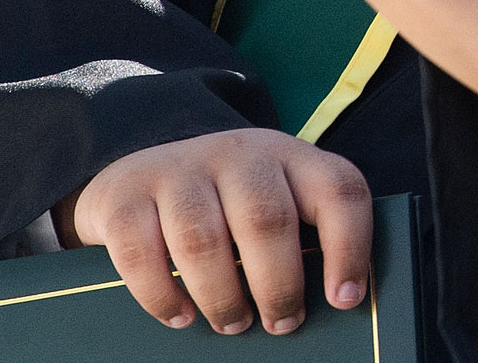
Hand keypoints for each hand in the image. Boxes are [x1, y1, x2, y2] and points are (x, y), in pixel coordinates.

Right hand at [64, 129, 371, 333]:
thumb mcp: (271, 200)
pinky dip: (162, 296)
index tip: (346, 298)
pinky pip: (141, 253)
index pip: (338, 188)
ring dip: (222, 296)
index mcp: (289, 156)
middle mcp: (238, 154)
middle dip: (278, 284)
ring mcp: (180, 169)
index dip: (350, 245)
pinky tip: (181, 316)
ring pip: (203, 239)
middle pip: (266, 219)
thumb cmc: (224, 205)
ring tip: (233, 323)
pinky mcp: (127, 194)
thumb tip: (334, 303)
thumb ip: (299, 234)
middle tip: (282, 322)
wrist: (139, 172)